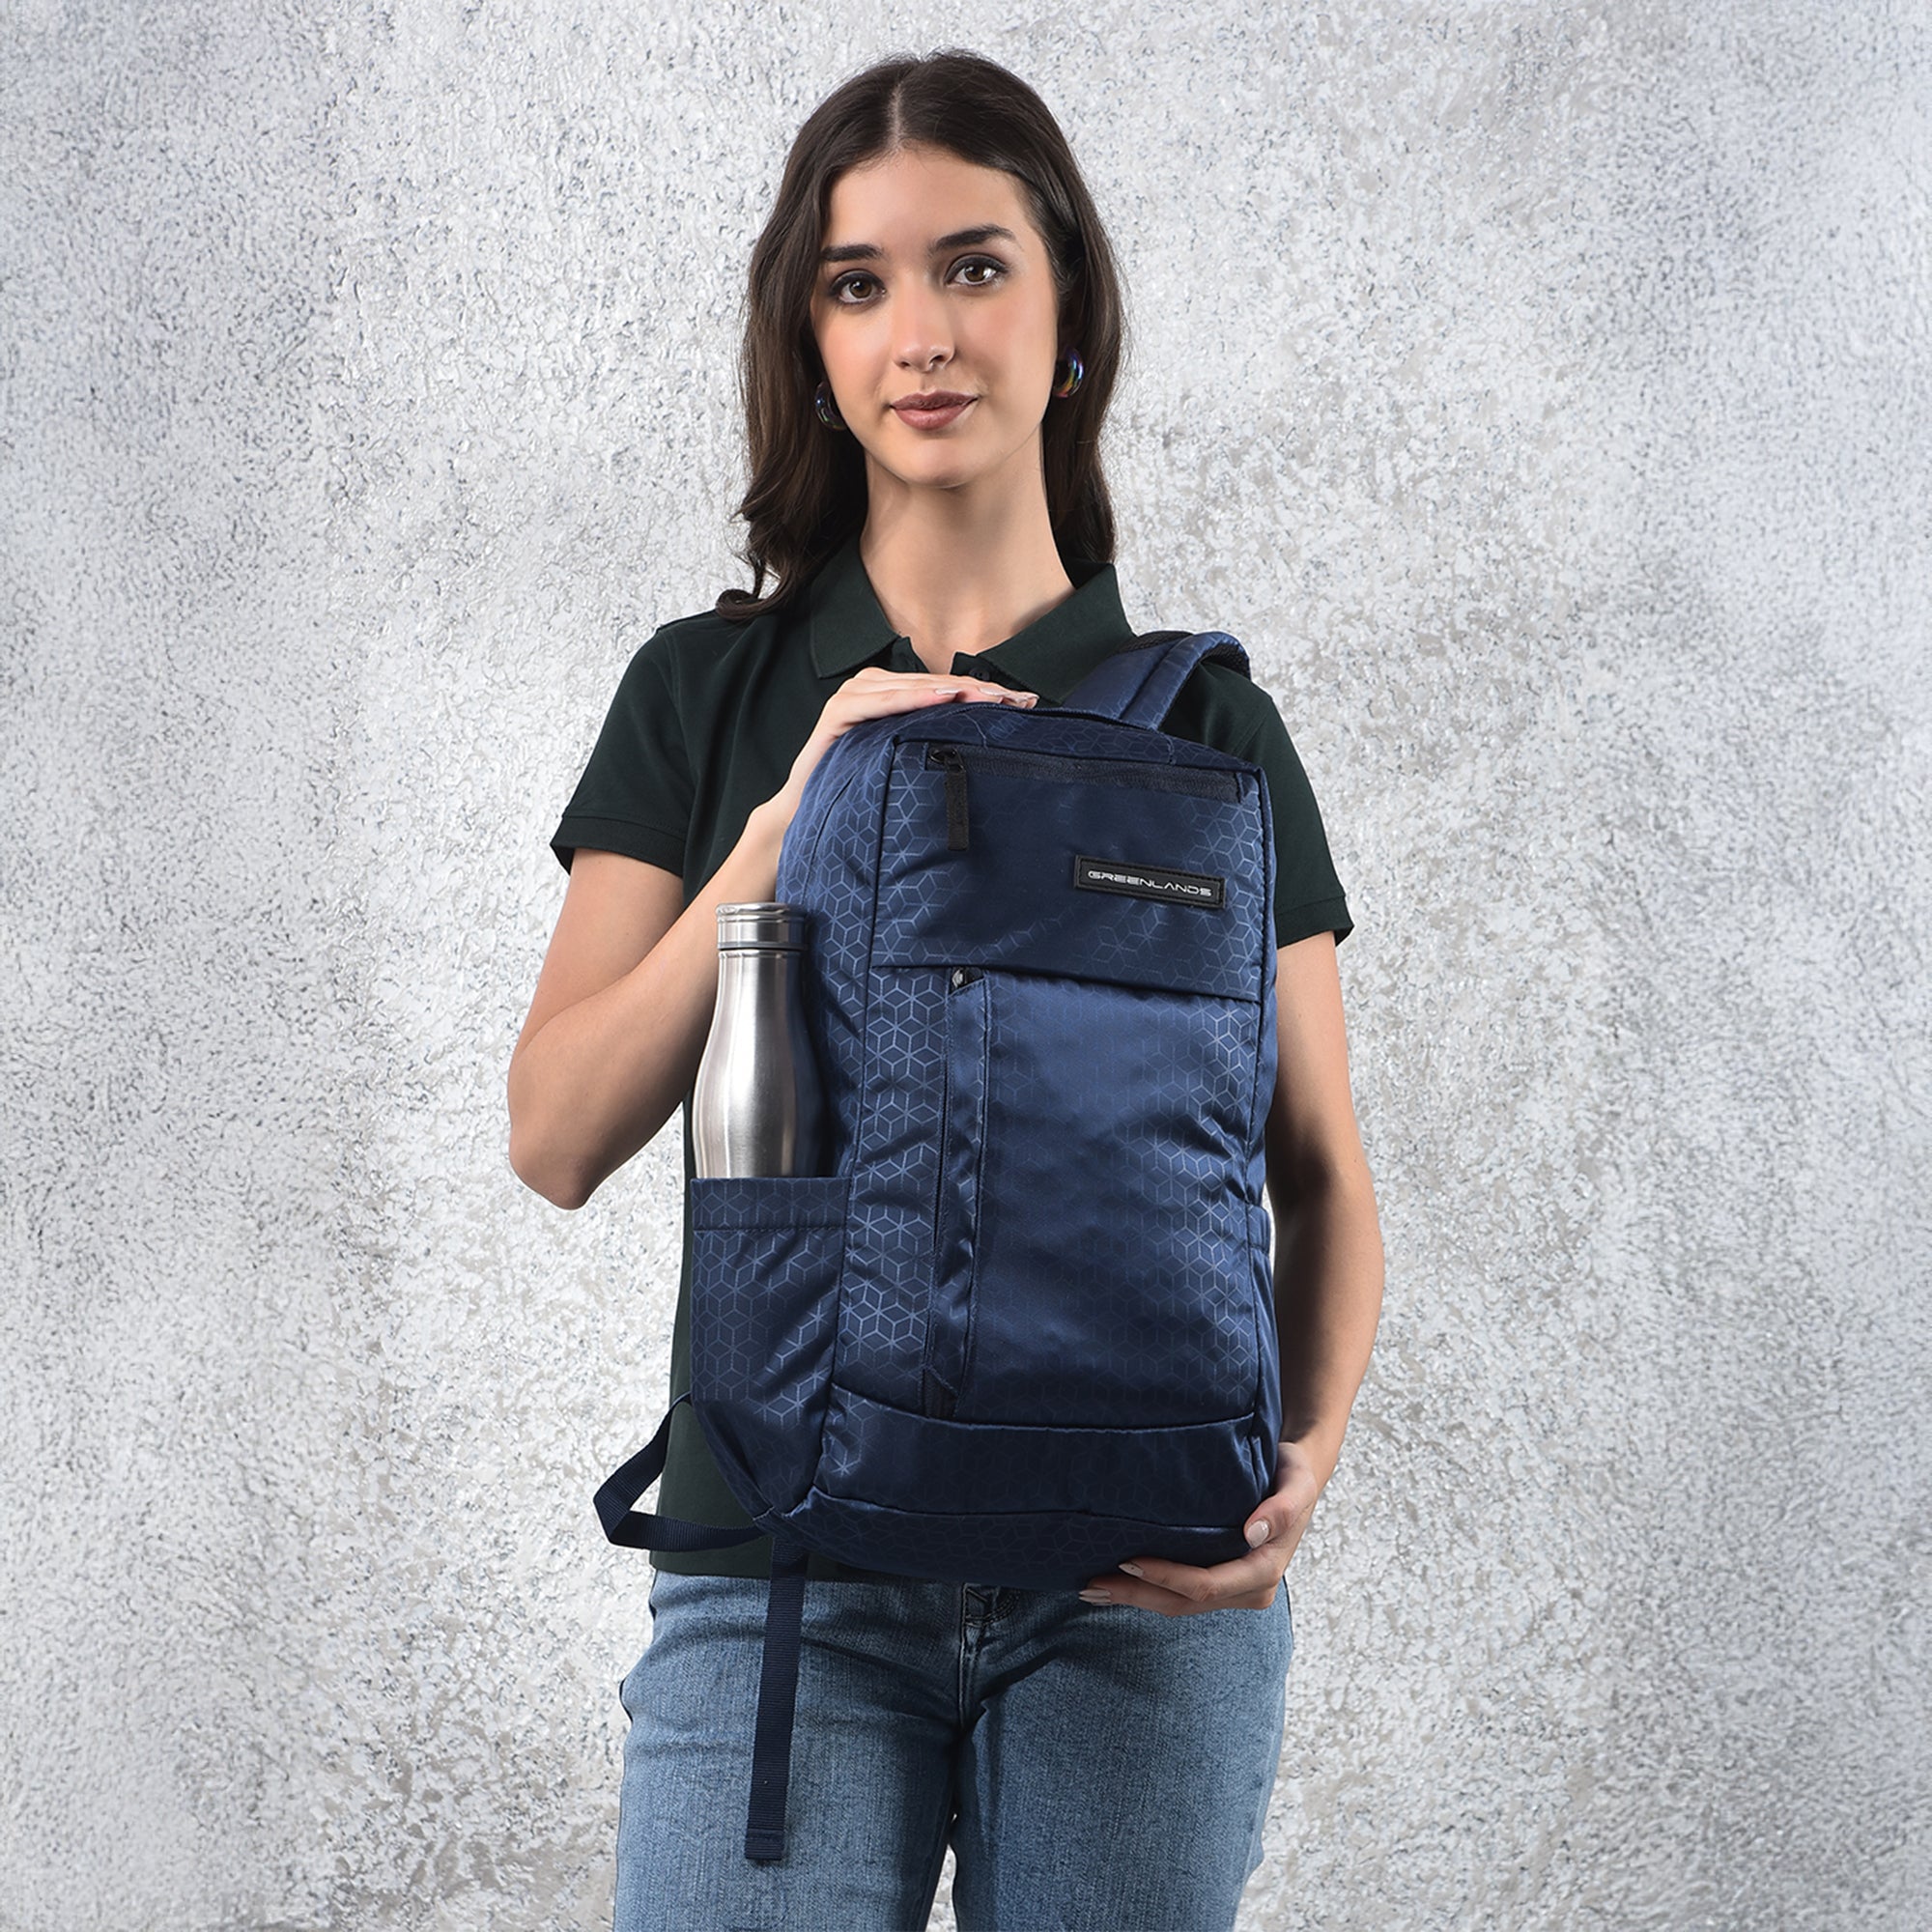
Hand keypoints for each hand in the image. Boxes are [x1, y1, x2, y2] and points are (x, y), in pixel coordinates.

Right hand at [762, 665, 1036, 837]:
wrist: (808, 809)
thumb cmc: (859, 784)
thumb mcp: (905, 759)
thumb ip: (934, 742)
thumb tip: (988, 746)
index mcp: (893, 692)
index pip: (948, 688)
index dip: (987, 693)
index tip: (1026, 702)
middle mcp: (874, 685)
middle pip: (937, 684)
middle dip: (981, 691)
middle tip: (1019, 699)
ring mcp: (855, 694)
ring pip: (914, 688)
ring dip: (954, 690)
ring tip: (990, 696)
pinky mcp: (839, 712)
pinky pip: (882, 701)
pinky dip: (912, 698)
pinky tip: (942, 698)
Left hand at [1079, 1439, 1326, 1614]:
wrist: (1297, 1478)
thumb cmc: (1293, 1475)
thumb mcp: (1297, 1483)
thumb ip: (1282, 1508)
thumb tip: (1252, 1532)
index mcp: (1263, 1571)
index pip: (1205, 1584)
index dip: (1166, 1577)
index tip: (1128, 1560)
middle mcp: (1248, 1589)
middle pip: (1184, 1602)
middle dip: (1137, 1595)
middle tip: (1090, 1586)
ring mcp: (1233, 1591)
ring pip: (1178, 1605)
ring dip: (1136, 1598)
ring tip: (1092, 1590)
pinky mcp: (1220, 1582)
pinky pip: (1180, 1594)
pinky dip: (1148, 1590)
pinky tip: (1118, 1583)